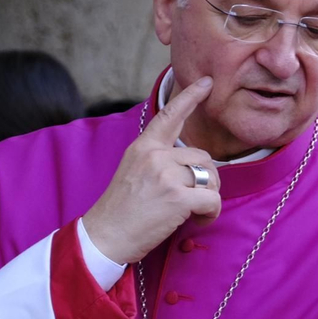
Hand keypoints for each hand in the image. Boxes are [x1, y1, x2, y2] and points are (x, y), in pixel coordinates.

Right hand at [83, 77, 221, 263]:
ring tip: (193, 213)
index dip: (191, 97)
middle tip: (192, 200)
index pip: (169, 116)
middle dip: (206, 180)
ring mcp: (166, 175)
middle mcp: (155, 156)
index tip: (207, 82)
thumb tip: (191, 165)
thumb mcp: (133, 171)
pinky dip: (211, 213)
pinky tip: (199, 221)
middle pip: (203, 157)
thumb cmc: (120, 211)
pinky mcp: (177, 197)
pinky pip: (213, 199)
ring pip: (211, 177)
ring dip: (210, 197)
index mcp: (143, 147)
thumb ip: (157, 160)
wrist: (104, 236)